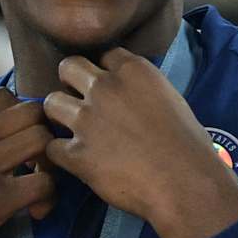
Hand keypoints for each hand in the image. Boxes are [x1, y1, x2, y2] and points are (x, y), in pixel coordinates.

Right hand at [0, 89, 55, 237]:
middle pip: (31, 113)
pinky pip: (44, 184)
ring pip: (42, 141)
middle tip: (33, 163)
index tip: (13, 142)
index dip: (17, 117)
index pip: (5, 96)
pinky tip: (33, 212)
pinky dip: (47, 197)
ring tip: (35, 185)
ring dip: (49, 163)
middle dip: (38, 135)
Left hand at [42, 48, 237, 237]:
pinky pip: (51, 146)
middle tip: (78, 100)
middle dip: (69, 80)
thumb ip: (142, 89)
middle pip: (68, 66)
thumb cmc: (188, 145)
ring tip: (71, 129)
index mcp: (133, 71)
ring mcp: (86, 120)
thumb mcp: (170, 99)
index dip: (102, 71)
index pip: (104, 55)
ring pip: (50, 103)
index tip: (107, 87)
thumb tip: (128, 93)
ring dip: (58, 115)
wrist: (185, 183)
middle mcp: (104, 88)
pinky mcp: (75, 152)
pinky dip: (59, 153)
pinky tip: (74, 160)